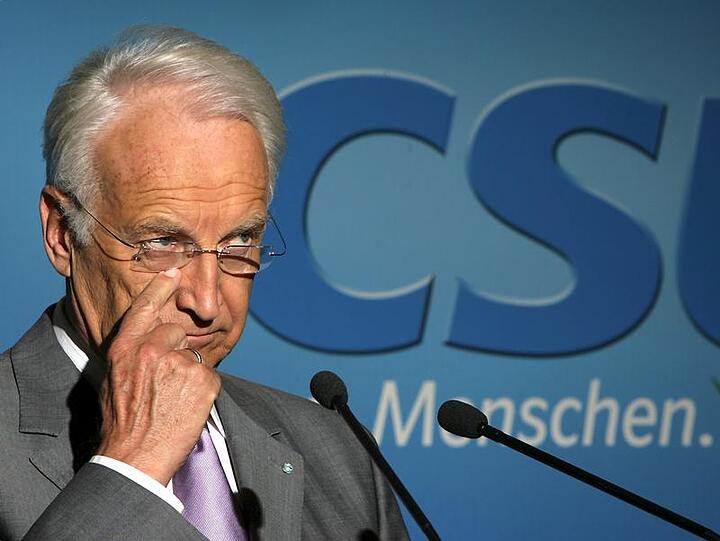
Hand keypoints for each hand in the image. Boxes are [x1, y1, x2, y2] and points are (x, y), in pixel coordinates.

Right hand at [96, 268, 221, 484]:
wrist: (134, 458)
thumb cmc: (122, 424)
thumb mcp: (114, 381)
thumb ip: (132, 356)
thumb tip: (148, 344)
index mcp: (126, 349)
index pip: (144, 308)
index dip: (160, 288)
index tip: (173, 272)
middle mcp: (152, 350)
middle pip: (176, 331)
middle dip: (177, 350)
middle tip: (167, 384)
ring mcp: (179, 364)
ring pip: (194, 358)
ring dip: (190, 377)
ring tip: (174, 402)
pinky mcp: (203, 380)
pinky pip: (210, 376)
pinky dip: (204, 392)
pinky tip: (187, 408)